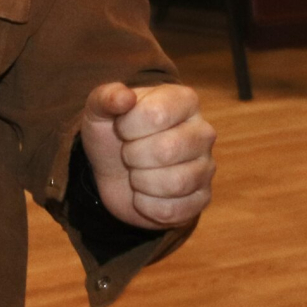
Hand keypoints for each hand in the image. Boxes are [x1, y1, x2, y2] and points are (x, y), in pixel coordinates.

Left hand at [80, 82, 214, 230]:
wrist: (114, 170)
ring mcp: (206, 166)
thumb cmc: (114, 133)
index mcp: (183, 100)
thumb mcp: (100, 110)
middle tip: (128, 153)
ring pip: (175, 183)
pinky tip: (143, 193)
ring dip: (141, 182)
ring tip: (136, 172)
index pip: (156, 114)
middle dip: (133, 156)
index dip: (127, 126)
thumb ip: (106, 97)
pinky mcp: (201, 198)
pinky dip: (147, 205)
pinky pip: (174, 210)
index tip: (121, 128)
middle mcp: (203, 131)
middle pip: (167, 151)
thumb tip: (124, 97)